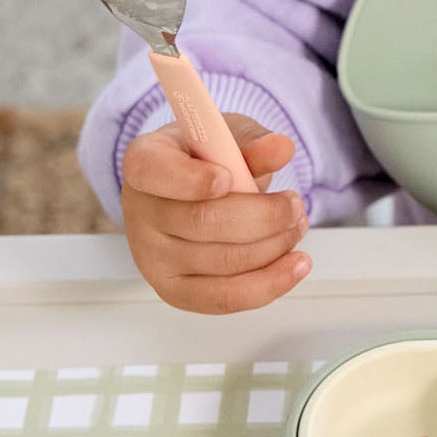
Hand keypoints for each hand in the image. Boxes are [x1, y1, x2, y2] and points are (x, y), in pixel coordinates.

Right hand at [121, 114, 311, 313]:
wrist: (194, 194)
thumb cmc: (208, 160)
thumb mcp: (229, 139)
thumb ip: (253, 142)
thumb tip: (281, 148)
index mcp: (145, 162)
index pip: (153, 171)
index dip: (190, 179)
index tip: (228, 178)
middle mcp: (139, 211)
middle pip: (202, 222)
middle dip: (264, 216)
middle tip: (295, 204)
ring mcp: (151, 256)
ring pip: (221, 261)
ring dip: (274, 246)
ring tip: (296, 225)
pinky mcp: (173, 289)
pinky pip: (223, 298)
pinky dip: (268, 283)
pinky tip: (294, 265)